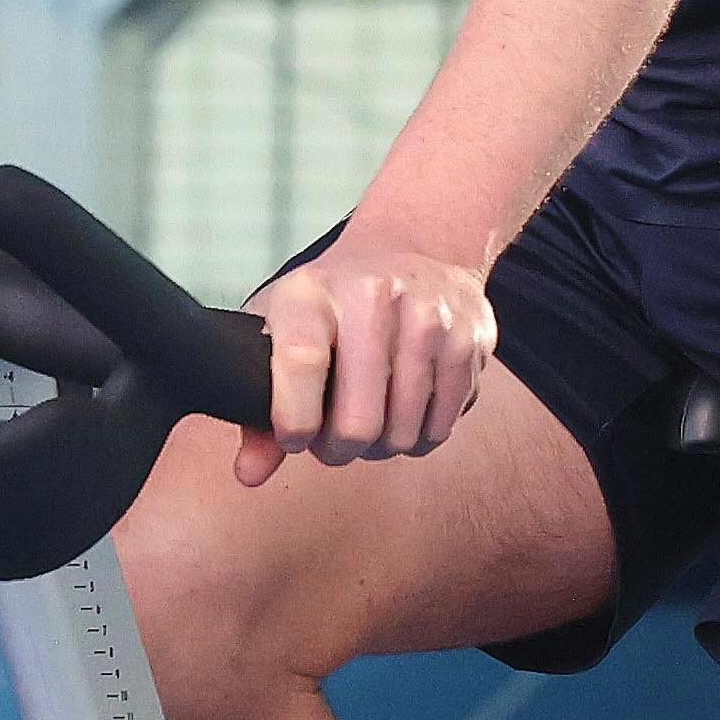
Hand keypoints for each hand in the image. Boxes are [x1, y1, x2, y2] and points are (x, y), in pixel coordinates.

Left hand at [238, 232, 496, 488]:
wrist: (412, 247)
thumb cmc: (333, 303)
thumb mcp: (281, 332)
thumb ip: (257, 408)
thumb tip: (249, 473)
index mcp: (312, 294)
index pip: (302, 365)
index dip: (295, 422)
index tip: (295, 439)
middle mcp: (373, 296)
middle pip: (357, 422)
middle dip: (339, 450)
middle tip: (333, 440)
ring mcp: (428, 316)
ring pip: (402, 433)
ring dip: (380, 447)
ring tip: (369, 422)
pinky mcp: (469, 339)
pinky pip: (440, 427)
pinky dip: (419, 437)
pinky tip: (405, 412)